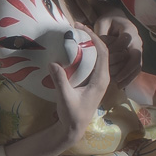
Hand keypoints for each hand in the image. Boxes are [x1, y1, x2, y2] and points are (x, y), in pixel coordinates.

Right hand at [5, 32, 109, 155]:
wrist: (74, 128)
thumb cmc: (72, 115)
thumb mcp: (64, 98)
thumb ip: (60, 81)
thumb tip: (52, 63)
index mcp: (101, 80)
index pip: (103, 52)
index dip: (94, 37)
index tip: (80, 28)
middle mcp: (103, 77)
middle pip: (101, 50)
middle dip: (90, 36)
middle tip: (74, 27)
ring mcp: (98, 79)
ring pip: (97, 56)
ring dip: (87, 43)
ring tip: (73, 34)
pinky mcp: (92, 81)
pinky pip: (91, 62)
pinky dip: (84, 52)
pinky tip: (73, 49)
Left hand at [93, 9, 142, 86]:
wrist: (117, 19)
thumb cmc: (107, 21)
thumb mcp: (101, 23)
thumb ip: (98, 33)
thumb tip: (91, 46)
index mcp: (129, 29)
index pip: (124, 41)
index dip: (114, 50)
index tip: (105, 60)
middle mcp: (137, 39)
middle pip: (136, 56)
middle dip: (127, 69)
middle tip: (116, 79)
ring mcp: (138, 48)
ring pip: (138, 65)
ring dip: (129, 76)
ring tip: (119, 85)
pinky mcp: (136, 56)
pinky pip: (136, 69)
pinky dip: (130, 78)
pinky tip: (121, 85)